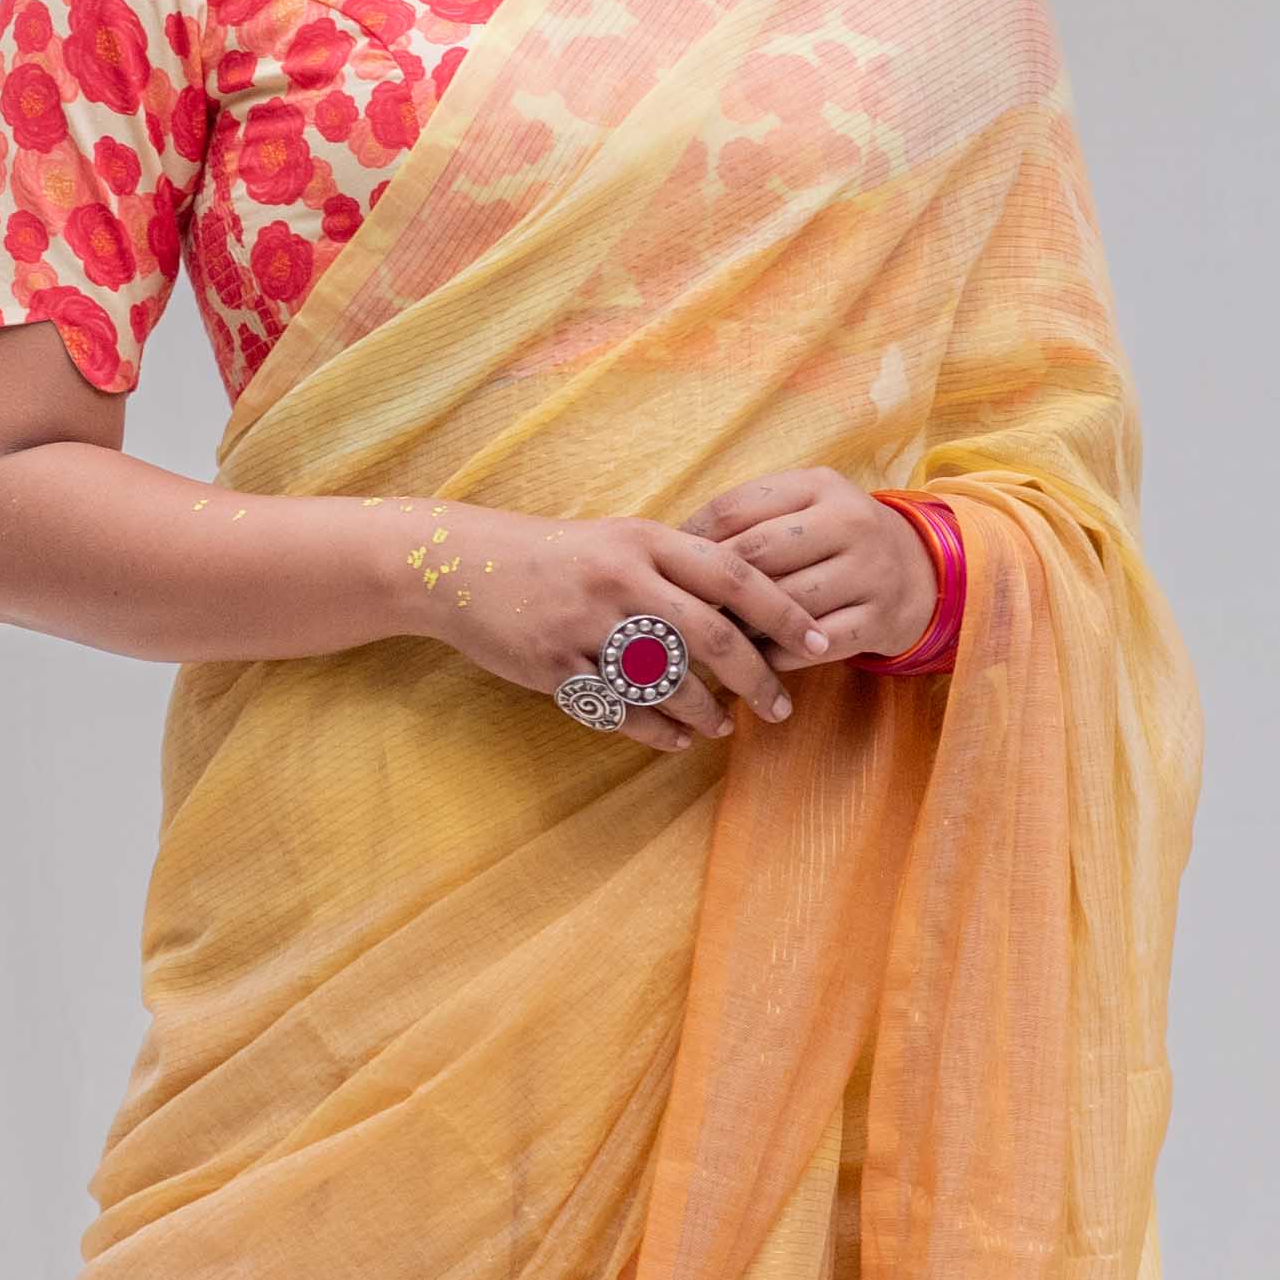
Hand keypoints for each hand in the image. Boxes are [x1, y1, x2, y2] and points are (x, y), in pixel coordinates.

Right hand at [394, 499, 828, 751]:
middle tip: (783, 705)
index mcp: (644, 541)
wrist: (460, 565)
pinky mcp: (555, 665)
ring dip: (705, 710)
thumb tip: (746, 602)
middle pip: (710, 636)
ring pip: (668, 679)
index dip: (782, 610)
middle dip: (756, 676)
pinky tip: (676, 739)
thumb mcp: (617, 540)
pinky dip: (656, 730)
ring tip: (723, 725)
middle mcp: (621, 579)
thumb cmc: (553, 555)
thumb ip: (676, 565)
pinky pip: (620, 709)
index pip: (733, 575)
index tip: (820, 640)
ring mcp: (586, 625)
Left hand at [676, 467, 939, 663]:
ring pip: (784, 603)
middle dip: (713, 587)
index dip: (692, 540)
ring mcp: (870, 571)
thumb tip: (671, 544)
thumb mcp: (803, 507)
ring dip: (742, 626)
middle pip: (757, 555)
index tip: (667, 566)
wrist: (921, 571)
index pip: (736, 508)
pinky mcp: (880, 618)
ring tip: (713, 638)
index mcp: (819, 485)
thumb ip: (748, 517)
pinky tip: (756, 661)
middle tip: (679, 610)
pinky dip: (777, 656)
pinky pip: (812, 644)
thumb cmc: (834, 539)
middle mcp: (850, 521)